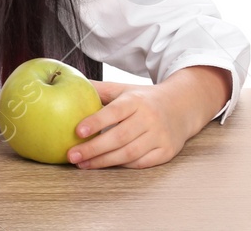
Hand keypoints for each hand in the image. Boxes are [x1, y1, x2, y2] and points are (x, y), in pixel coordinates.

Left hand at [66, 67, 230, 168]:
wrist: (182, 107)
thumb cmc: (143, 99)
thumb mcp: (123, 89)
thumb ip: (98, 89)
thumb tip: (68, 84)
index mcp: (136, 101)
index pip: (114, 112)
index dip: (96, 122)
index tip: (77, 131)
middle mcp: (150, 118)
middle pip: (119, 137)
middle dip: (93, 149)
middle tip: (72, 156)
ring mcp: (160, 136)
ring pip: (129, 153)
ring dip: (104, 161)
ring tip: (83, 164)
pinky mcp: (167, 151)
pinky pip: (141, 163)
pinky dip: (121, 165)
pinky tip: (104, 165)